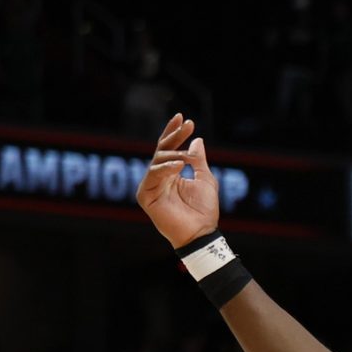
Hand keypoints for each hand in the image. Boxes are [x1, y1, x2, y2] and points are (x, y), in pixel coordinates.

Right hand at [137, 115, 218, 248]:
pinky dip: (165, 169)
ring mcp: (150, 187)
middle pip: (161, 150)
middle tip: (186, 124)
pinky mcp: (145, 197)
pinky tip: (179, 166)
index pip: (169, 148)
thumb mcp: (205, 179)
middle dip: (173, 136)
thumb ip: (198, 160)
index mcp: (171, 174)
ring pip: (157, 161)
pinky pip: (152, 176)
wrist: (201, 232)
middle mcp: (159, 179)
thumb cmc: (204, 211)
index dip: (175, 132)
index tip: (185, 118)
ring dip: (173, 155)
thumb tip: (196, 140)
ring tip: (187, 158)